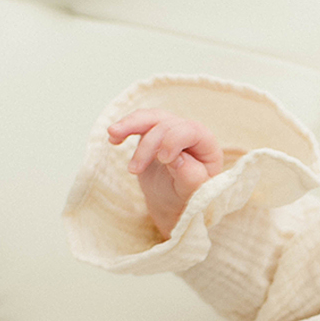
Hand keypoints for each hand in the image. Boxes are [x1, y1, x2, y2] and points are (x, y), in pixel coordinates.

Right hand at [107, 108, 225, 236]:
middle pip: (167, 125)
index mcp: (206, 145)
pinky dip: (125, 128)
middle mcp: (191, 133)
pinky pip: (140, 123)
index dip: (174, 140)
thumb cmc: (186, 199)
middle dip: (148, 146)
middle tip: (134, 170)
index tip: (162, 160)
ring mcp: (171, 130)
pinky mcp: (154, 133)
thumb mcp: (192, 193)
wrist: (172, 203)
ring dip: (131, 124)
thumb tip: (177, 159)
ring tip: (113, 134)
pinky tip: (113, 138)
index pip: (191, 130)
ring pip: (151, 117)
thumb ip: (190, 176)